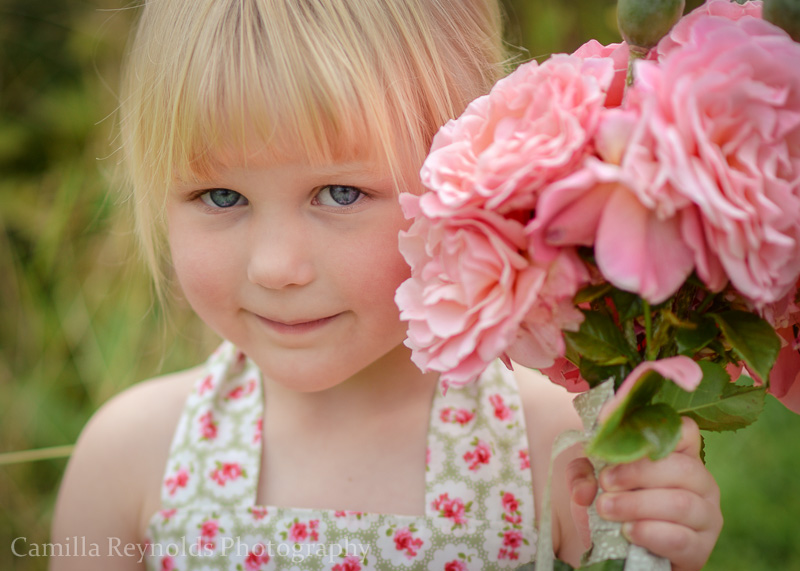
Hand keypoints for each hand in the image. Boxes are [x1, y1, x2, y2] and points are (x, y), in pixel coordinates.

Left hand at [566, 417, 722, 570]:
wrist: (618, 552)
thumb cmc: (613, 505)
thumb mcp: (592, 481)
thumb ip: (583, 472)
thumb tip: (586, 487)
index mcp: (680, 456)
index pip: (685, 431)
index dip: (654, 431)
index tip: (618, 438)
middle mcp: (700, 482)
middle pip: (681, 467)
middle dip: (637, 473)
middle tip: (605, 483)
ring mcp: (705, 516)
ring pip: (681, 503)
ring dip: (637, 505)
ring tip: (606, 509)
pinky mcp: (700, 549)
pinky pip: (680, 539)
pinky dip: (650, 533)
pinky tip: (628, 531)